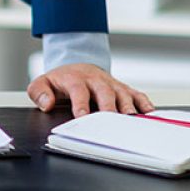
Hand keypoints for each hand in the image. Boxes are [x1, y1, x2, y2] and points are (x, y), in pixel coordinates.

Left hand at [27, 63, 153, 116]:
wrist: (77, 67)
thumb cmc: (62, 81)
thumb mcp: (43, 83)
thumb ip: (39, 91)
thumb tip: (46, 103)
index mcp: (76, 79)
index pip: (79, 91)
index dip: (81, 104)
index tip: (83, 117)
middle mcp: (96, 81)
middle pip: (105, 92)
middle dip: (109, 107)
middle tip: (112, 123)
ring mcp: (112, 85)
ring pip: (123, 95)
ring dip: (129, 108)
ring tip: (133, 123)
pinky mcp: (125, 89)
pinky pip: (138, 96)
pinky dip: (145, 105)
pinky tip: (150, 116)